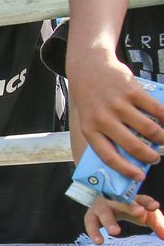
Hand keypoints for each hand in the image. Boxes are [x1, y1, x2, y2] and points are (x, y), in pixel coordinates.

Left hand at [67, 53, 163, 179]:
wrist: (89, 68)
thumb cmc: (91, 99)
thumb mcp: (89, 119)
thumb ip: (104, 135)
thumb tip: (127, 157)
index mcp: (90, 129)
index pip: (108, 156)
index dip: (126, 169)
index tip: (139, 177)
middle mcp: (103, 118)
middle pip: (133, 145)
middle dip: (149, 156)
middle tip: (155, 158)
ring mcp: (118, 104)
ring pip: (149, 129)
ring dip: (162, 138)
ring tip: (163, 140)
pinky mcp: (132, 91)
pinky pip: (156, 109)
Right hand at [83, 194, 163, 244]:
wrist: (103, 200)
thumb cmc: (128, 208)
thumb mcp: (145, 215)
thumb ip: (157, 225)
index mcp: (132, 198)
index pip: (142, 199)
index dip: (148, 203)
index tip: (154, 207)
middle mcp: (116, 200)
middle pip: (122, 202)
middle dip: (130, 207)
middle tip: (139, 212)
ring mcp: (102, 206)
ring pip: (105, 213)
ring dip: (109, 222)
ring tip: (115, 232)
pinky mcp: (91, 215)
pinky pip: (90, 222)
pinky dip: (93, 232)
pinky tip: (99, 241)